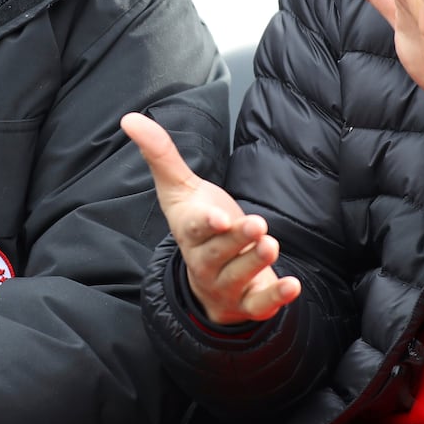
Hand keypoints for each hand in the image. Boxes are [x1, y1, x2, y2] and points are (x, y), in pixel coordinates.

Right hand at [121, 112, 299, 324]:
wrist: (209, 276)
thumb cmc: (197, 223)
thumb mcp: (178, 188)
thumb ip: (160, 153)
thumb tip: (129, 117)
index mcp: (189, 232)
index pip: (193, 228)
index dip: (205, 223)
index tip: (218, 217)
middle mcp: (204, 261)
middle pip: (218, 253)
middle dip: (237, 241)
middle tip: (258, 225)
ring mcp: (224, 285)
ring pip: (238, 278)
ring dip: (255, 263)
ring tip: (271, 244)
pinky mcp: (246, 304)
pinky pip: (260, 306)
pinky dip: (276, 297)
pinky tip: (294, 285)